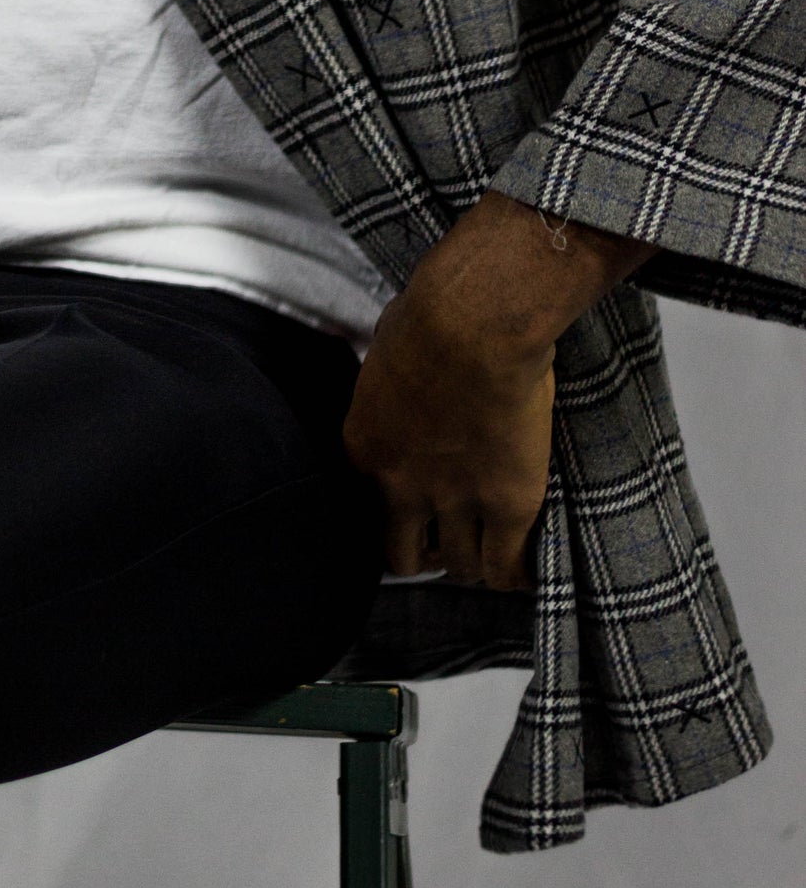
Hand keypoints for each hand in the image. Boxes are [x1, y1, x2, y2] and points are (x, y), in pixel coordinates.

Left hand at [343, 192, 653, 590]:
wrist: (474, 323)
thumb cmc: (431, 314)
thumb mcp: (389, 351)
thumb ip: (393, 380)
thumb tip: (402, 364)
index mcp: (364, 448)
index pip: (364, 509)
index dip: (392, 512)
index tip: (411, 509)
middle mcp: (399, 487)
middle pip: (402, 556)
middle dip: (425, 553)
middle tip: (446, 543)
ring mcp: (453, 501)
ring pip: (458, 566)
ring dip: (472, 561)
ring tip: (491, 552)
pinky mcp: (507, 505)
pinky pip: (505, 566)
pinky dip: (513, 573)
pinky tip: (523, 569)